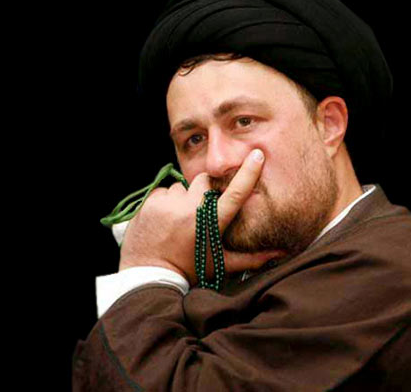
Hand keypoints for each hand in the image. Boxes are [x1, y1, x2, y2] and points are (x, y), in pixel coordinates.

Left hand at [119, 149, 285, 286]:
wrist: (150, 275)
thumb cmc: (189, 270)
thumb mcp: (220, 264)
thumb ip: (252, 258)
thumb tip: (281, 252)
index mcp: (211, 223)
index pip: (235, 193)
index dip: (248, 172)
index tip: (256, 155)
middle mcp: (190, 209)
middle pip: (204, 183)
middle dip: (204, 192)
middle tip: (199, 211)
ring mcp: (168, 204)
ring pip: (182, 187)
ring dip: (183, 198)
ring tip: (179, 219)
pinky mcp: (150, 203)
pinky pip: (163, 192)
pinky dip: (165, 202)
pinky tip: (165, 219)